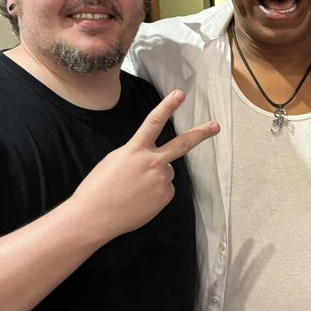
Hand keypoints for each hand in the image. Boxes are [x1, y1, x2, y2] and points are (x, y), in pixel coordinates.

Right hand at [70, 90, 217, 239]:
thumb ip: (136, 153)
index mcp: (135, 150)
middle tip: (216, 126)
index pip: (154, 122)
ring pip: (167, 172)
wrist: (95, 216)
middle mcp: (152, 163)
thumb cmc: (99, 187)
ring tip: (135, 189)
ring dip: (156, 177)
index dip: (168, 106)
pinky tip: (140, 199)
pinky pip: (165, 189)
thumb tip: (152, 158)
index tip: (180, 94)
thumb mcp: (114, 160)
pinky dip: (156, 192)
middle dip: (201, 134)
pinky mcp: (165, 197)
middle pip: (182, 144)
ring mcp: (161, 180)